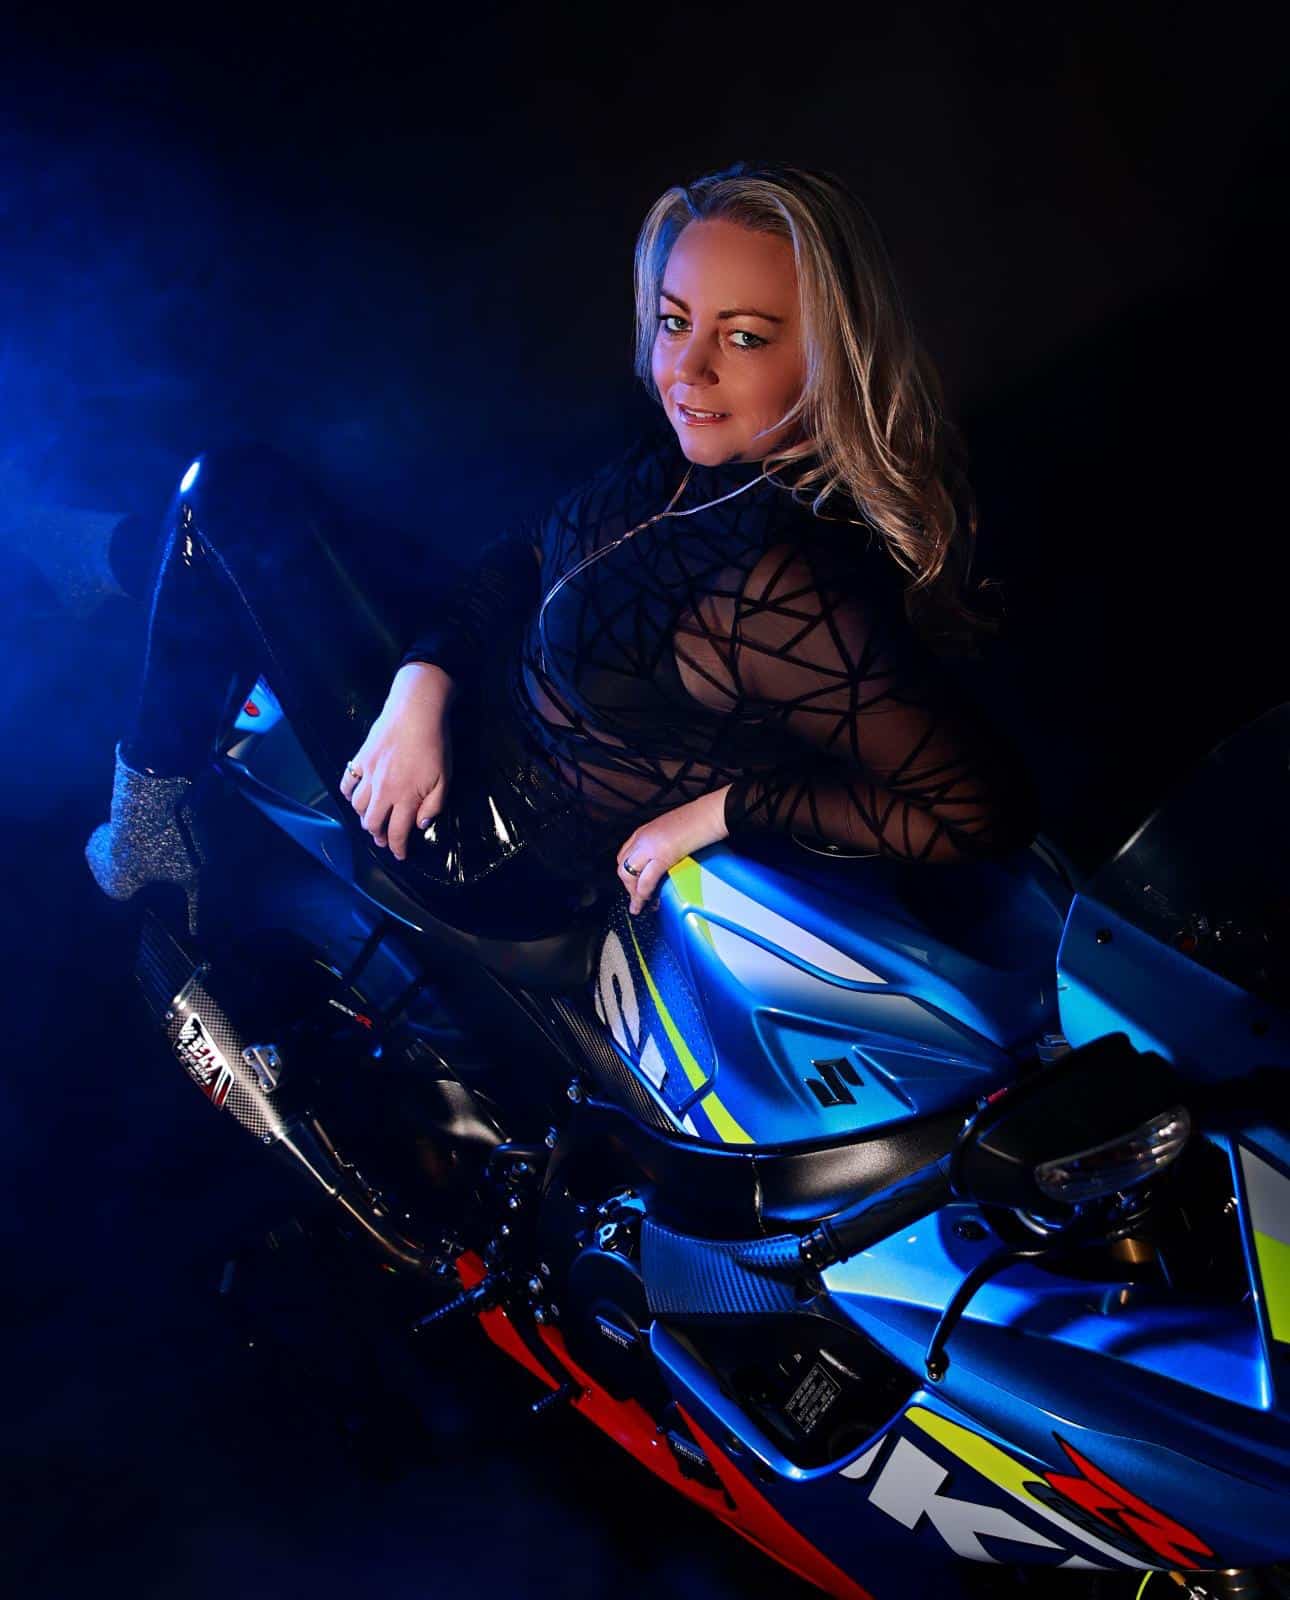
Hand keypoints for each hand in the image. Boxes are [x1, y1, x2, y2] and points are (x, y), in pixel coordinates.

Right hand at [339, 663, 454, 860]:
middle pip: (372, 823)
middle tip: (384, 840)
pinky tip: (355, 796)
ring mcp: (369, 774)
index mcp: (406, 798)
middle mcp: (383, 791)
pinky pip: (347, 783)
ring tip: (371, 820)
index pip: (397, 832)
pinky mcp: (360, 758)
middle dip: (378, 837)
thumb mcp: (444, 778)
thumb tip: (420, 825)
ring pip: (357, 806)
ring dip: (363, 817)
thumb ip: (433, 805)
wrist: (416, 710)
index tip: (399, 855)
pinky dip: (348, 794)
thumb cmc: (436, 744)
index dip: (398, 848)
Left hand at [616, 788, 730, 914]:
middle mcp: (643, 837)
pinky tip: (648, 901)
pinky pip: (646, 879)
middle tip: (637, 900)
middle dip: (628, 886)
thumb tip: (666, 862)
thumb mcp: (673, 831)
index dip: (628, 873)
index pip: (624, 855)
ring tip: (640, 906)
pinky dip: (644, 893)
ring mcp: (650, 846)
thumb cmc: (701, 819)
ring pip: (629, 874)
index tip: (634, 885)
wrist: (713, 812)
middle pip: (623, 866)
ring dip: (633, 893)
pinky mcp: (662, 855)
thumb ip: (663, 845)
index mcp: (645, 831)